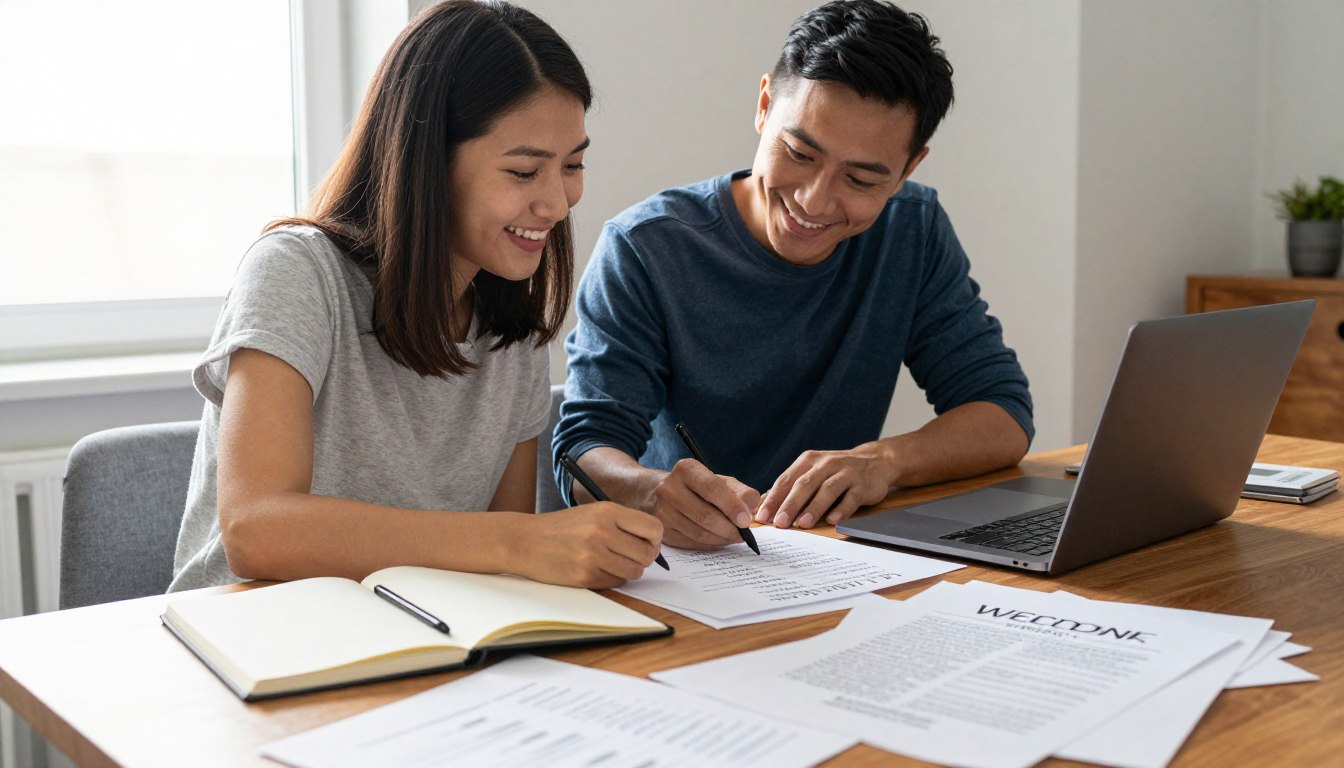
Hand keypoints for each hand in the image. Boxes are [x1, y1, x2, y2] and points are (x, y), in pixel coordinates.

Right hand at [516, 503, 663, 588]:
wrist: (525, 541)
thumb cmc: (562, 527)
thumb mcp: (593, 513)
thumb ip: (622, 523)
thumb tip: (654, 543)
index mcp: (607, 511)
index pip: (653, 528)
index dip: (655, 540)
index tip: (647, 543)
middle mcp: (602, 531)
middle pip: (647, 554)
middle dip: (643, 558)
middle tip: (629, 556)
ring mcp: (593, 555)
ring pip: (635, 572)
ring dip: (628, 570)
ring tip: (611, 562)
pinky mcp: (585, 576)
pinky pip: (616, 582)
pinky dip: (611, 578)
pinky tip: (596, 568)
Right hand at [651, 459, 759, 549]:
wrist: (663, 493)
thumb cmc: (698, 487)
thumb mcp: (721, 481)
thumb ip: (740, 492)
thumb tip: (751, 510)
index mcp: (686, 470)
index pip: (712, 489)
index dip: (732, 506)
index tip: (746, 520)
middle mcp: (669, 489)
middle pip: (705, 515)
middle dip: (729, 528)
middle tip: (743, 534)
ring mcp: (662, 511)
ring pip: (698, 533)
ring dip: (721, 539)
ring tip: (734, 537)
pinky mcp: (662, 529)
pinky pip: (691, 543)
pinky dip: (710, 544)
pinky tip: (719, 540)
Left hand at [755, 446, 892, 528]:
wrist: (875, 461)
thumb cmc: (835, 471)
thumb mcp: (811, 472)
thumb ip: (789, 488)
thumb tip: (761, 506)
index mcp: (808, 461)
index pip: (786, 480)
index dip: (773, 498)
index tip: (762, 517)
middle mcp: (826, 464)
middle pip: (804, 484)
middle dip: (790, 504)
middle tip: (779, 523)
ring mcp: (846, 473)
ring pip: (827, 490)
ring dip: (814, 507)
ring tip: (803, 524)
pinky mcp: (863, 484)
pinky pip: (852, 497)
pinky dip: (842, 509)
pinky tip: (833, 520)